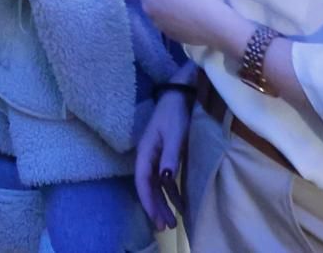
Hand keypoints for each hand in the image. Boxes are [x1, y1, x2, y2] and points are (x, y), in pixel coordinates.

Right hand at [135, 89, 191, 231]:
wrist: (180, 95)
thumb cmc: (174, 113)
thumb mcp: (174, 133)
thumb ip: (169, 155)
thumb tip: (164, 179)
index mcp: (145, 151)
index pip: (142, 181)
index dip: (147, 200)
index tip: (155, 217)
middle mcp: (148, 156)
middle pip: (148, 186)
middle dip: (155, 207)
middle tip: (165, 226)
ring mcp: (156, 157)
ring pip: (156, 185)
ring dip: (162, 203)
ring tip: (171, 221)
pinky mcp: (166, 156)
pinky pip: (164, 180)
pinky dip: (169, 193)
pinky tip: (177, 203)